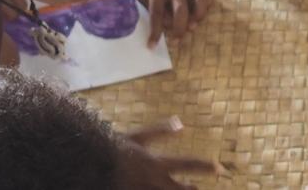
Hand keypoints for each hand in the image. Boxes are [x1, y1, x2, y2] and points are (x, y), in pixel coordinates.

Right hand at [114, 119, 231, 189]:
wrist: (88, 165)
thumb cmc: (112, 148)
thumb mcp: (137, 136)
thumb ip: (159, 130)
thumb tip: (181, 124)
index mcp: (154, 163)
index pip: (185, 164)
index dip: (203, 167)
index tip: (218, 169)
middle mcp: (152, 181)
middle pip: (179, 188)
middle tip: (205, 185)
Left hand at [130, 0, 215, 46]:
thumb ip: (151, 7)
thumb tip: (166, 24)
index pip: (157, 12)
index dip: (155, 31)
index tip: (152, 45)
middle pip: (180, 9)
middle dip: (179, 28)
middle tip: (177, 38)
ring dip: (199, 15)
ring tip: (193, 24)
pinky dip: (207, 4)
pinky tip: (199, 11)